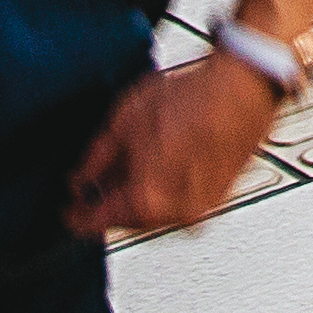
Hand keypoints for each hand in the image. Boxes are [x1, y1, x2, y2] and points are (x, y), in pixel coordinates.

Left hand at [61, 48, 291, 238]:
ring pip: (152, 214)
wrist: (244, 88)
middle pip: (125, 221)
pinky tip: (166, 159)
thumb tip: (80, 180)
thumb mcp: (125, 120)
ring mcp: (199, 211)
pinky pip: (178, 205)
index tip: (69, 206)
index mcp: (145, 200)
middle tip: (100, 178)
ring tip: (139, 159)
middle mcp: (174, 214)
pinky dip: (165, 190)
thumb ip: (95, 159)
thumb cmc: (195, 98)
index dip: (74, 213)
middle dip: (109, 201)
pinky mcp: (216, 201)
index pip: (93, 225)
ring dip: (139, 195)